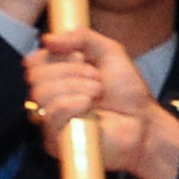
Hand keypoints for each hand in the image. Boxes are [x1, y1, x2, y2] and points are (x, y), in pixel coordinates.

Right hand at [25, 29, 178, 178]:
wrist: (143, 122)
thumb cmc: (127, 91)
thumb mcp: (109, 52)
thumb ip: (81, 37)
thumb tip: (47, 39)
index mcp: (58, 77)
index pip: (34, 62)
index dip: (53, 55)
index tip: (78, 56)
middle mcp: (50, 98)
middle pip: (37, 76)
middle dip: (70, 70)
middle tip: (96, 78)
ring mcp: (51, 121)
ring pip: (42, 94)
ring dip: (75, 86)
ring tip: (97, 92)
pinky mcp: (56, 141)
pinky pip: (50, 115)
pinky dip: (70, 104)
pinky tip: (88, 104)